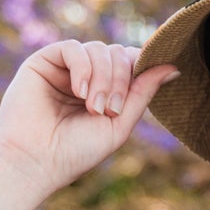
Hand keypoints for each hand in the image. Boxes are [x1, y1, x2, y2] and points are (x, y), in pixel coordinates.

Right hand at [0, 40, 180, 196]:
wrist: (35, 161)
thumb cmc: (76, 151)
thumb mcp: (119, 124)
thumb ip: (143, 93)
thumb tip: (173, 67)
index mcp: (105, 90)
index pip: (131, 63)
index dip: (139, 70)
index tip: (134, 94)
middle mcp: (87, 76)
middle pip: (118, 54)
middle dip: (120, 80)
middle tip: (109, 110)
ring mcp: (65, 68)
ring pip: (99, 49)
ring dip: (103, 78)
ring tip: (93, 107)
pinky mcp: (44, 61)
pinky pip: (73, 48)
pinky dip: (83, 68)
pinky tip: (79, 92)